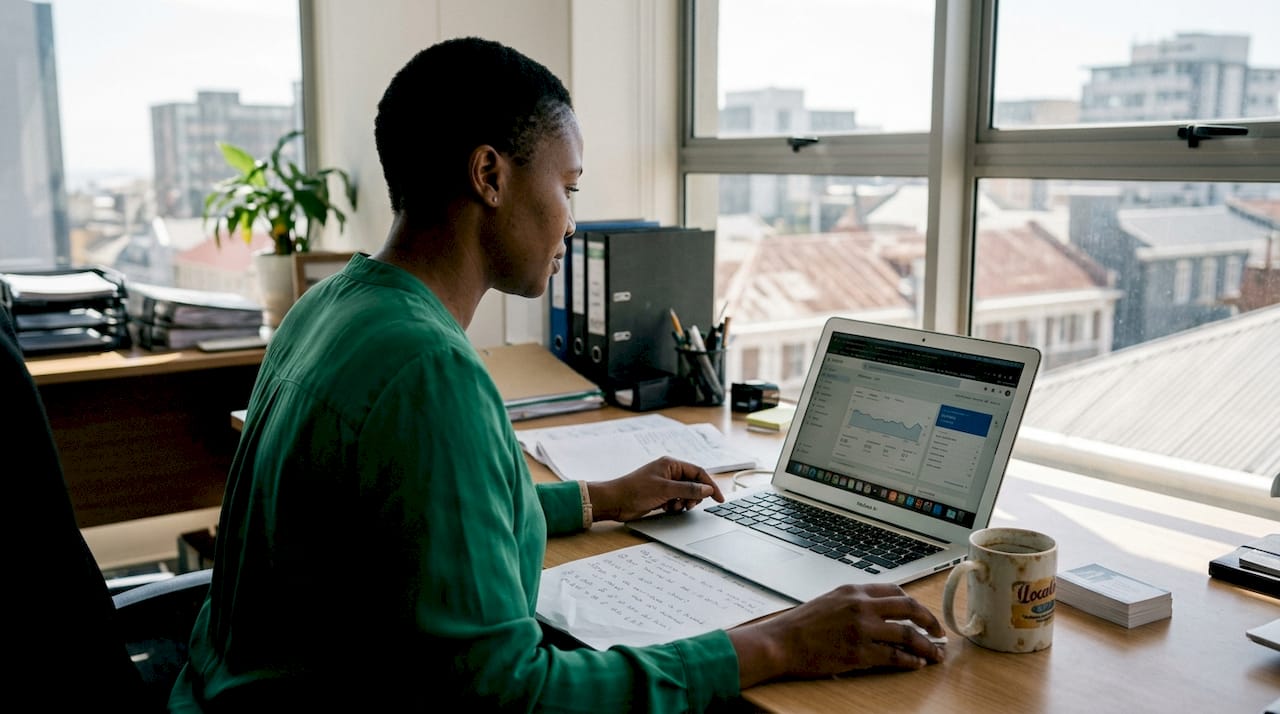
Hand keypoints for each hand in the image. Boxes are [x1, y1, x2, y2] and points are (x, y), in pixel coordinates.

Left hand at [587, 456, 723, 521]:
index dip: (710, 485)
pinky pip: (677, 500)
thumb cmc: (635, 490)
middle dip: (694, 496)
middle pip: (693, 484)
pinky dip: (676, 506)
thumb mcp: (665, 490)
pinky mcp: (660, 495)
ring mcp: (665, 484)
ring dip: (684, 502)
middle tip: (688, 505)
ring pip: (686, 494)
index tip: (719, 498)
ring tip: (674, 506)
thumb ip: (688, 489)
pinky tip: (667, 508)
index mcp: (671, 464)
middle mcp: (669, 472)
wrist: (615, 502)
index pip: (698, 472)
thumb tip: (707, 489)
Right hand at [728, 583, 944, 687]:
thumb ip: (856, 602)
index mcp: (854, 590)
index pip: (896, 591)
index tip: (922, 615)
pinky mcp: (859, 653)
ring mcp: (862, 629)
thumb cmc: (802, 625)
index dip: (915, 605)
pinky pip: (895, 656)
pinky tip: (916, 665)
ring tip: (936, 654)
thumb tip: (880, 611)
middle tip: (939, 632)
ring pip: (908, 634)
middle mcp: (861, 606)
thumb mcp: (830, 601)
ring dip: (927, 646)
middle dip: (930, 621)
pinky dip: (910, 661)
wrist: (781, 642)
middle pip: (909, 608)